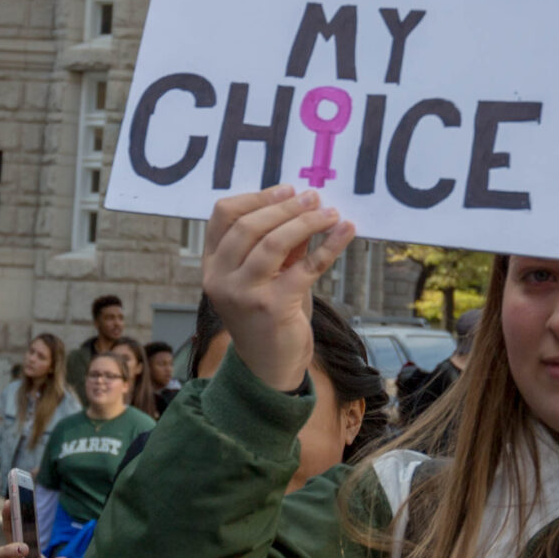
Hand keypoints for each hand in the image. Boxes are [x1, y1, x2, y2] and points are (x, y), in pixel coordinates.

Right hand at [202, 186, 354, 392]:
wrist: (268, 367)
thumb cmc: (266, 317)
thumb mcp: (264, 276)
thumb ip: (276, 244)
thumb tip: (305, 205)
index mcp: (212, 265)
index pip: (223, 215)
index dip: (256, 197)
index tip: (287, 189)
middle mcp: (221, 279)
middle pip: (249, 225)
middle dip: (285, 206)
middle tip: (314, 197)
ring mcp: (244, 294)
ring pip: (274, 242)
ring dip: (307, 221)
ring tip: (330, 212)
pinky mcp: (273, 307)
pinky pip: (306, 267)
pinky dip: (330, 245)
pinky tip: (346, 230)